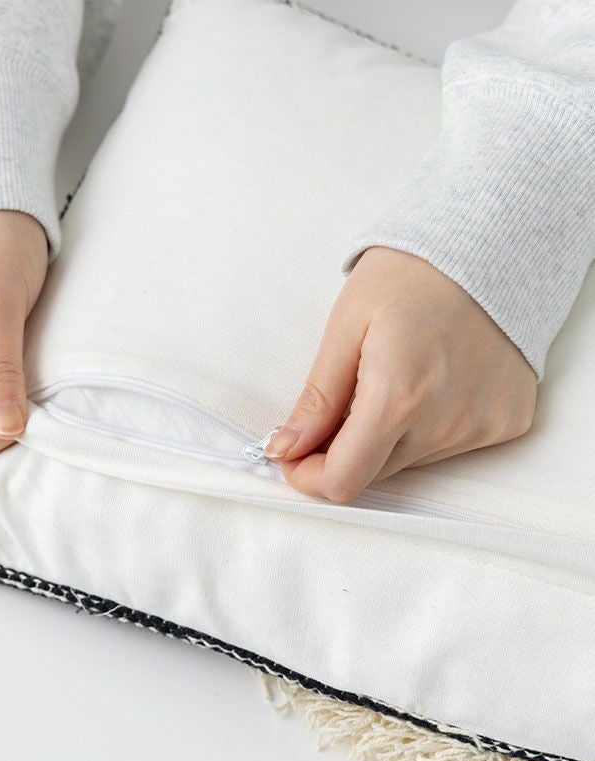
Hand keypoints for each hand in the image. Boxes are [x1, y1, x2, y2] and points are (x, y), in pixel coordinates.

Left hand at [263, 247, 537, 502]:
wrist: (489, 247)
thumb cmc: (411, 277)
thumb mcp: (345, 330)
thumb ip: (317, 400)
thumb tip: (286, 448)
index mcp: (399, 396)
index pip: (344, 480)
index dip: (310, 476)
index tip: (295, 455)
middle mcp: (446, 423)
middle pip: (373, 473)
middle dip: (343, 450)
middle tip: (340, 404)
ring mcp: (482, 427)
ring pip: (409, 461)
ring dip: (386, 436)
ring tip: (393, 377)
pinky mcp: (506, 424)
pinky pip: (448, 447)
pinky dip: (426, 427)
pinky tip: (431, 381)